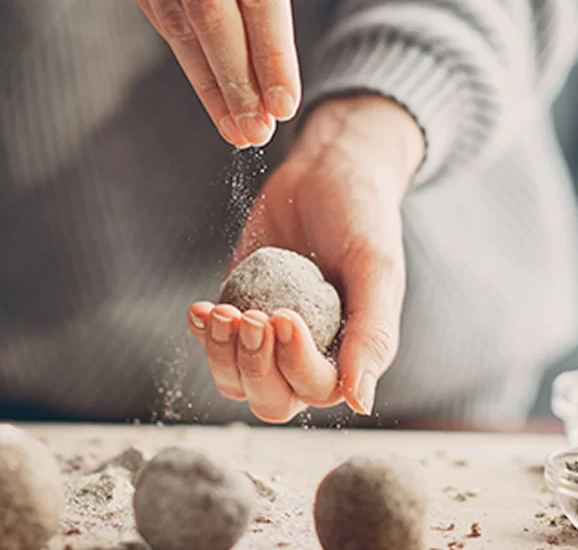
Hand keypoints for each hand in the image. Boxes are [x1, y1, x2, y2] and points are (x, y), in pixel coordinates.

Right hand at [94, 0, 298, 146]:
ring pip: (171, 15)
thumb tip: (281, 45)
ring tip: (233, 123)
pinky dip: (175, 40)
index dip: (271, 53)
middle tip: (255, 132)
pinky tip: (201, 75)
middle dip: (234, 81)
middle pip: (210, 13)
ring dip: (204, 77)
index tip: (282, 106)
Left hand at [187, 94, 424, 422]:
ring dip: (222, 355)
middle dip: (254, 365)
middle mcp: (310, 357)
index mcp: (350, 355)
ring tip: (221, 312)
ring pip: (236, 382)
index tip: (283, 315)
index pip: (317, 388)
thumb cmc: (362, 218)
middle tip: (252, 317)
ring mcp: (270, 341)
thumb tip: (362, 403)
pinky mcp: (240, 315)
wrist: (327, 174)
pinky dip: (203, 334)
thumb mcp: (376, 270)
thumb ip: (372, 335)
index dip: (294, 362)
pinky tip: (202, 308)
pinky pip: (215, 347)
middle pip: (272, 399)